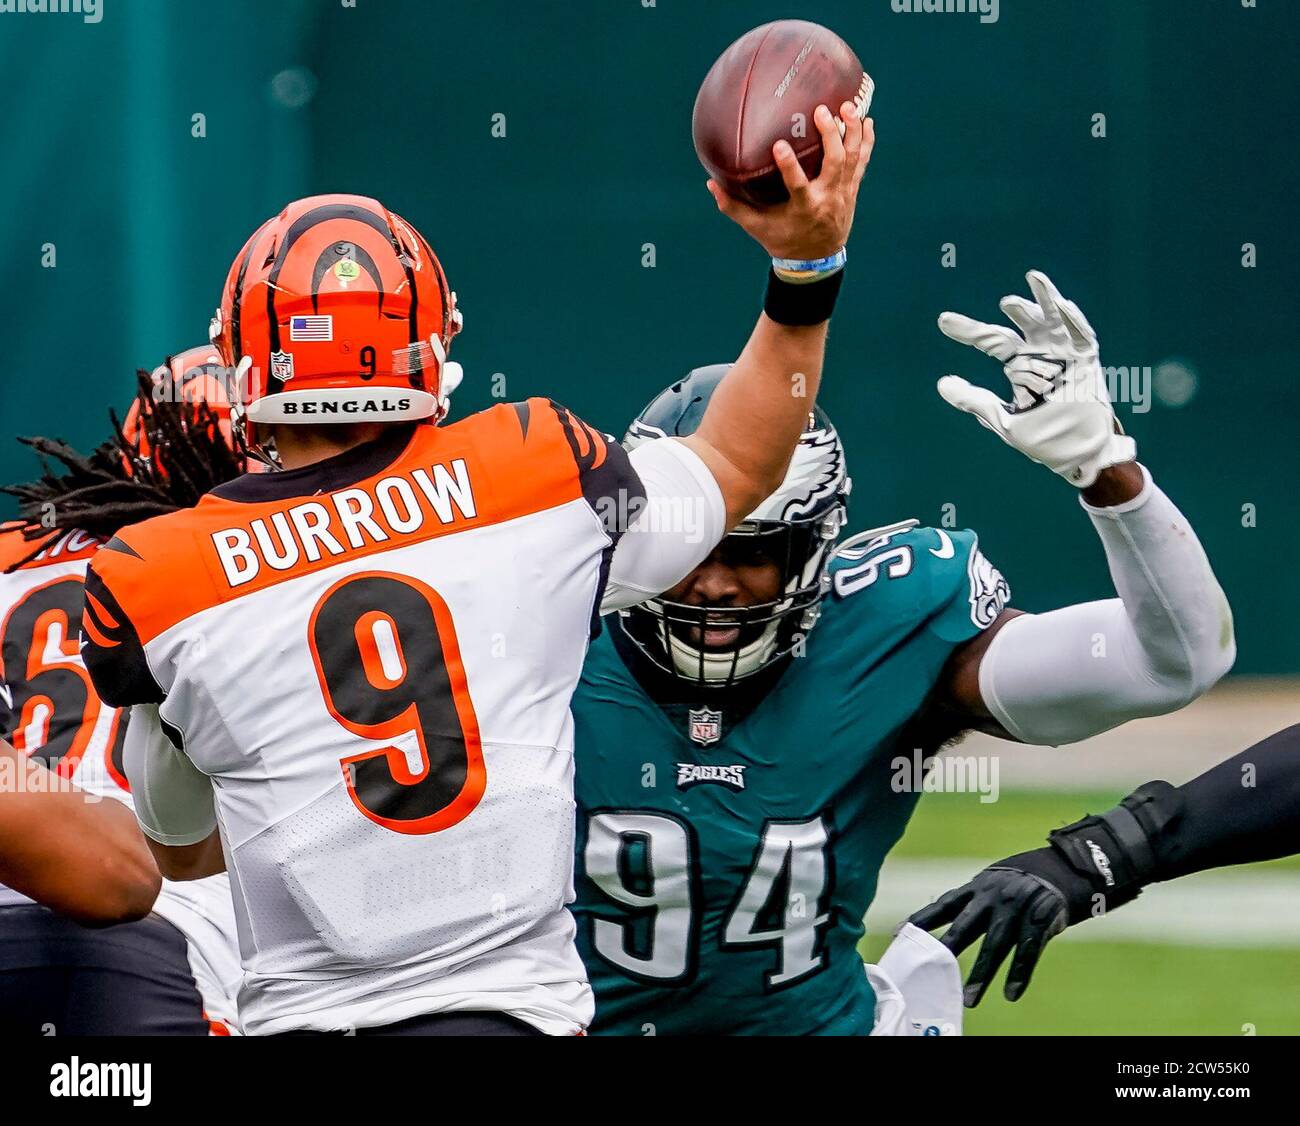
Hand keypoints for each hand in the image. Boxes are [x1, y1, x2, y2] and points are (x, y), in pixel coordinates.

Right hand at [707, 102, 873, 260]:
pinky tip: (867, 121)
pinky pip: (862, 162)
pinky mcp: (851, 189)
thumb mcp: (756, 227)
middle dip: (831, 135)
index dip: (789, 165)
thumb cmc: (782, 241)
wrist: (816, 260)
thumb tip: (710, 184)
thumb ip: (733, 207)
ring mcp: (843, 193)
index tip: (779, 144)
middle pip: (835, 163)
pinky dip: (866, 141)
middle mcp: (827, 199)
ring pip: (853, 158)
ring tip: (848, 106)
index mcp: (803, 208)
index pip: (797, 184)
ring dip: (852, 131)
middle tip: (822, 111)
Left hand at [907, 848, 1079, 1005]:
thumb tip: (932, 925)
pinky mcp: (1039, 922)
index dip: (922, 919)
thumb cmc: (1013, 884)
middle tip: (930, 973)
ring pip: (995, 946)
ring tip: (968, 999)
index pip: (943, 906)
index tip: (898, 934)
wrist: (1058, 869)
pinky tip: (1010, 994)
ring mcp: (1016, 910)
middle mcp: (992, 899)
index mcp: (976, 889)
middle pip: (965, 928)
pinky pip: (1028, 952)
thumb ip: (966, 905)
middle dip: (946, 951)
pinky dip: (1018, 975)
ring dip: (981, 975)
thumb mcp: (987, 885)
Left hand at [936, 271, 1135, 486]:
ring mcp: (1065, 355)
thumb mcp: (1002, 419)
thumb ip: (974, 400)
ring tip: (1030, 284)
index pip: (991, 341)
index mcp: (1019, 365)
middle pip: (1023, 324)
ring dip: (1043, 302)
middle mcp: (1041, 354)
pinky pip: (1082, 336)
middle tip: (1004, 303)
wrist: (1076, 456)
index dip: (968, 330)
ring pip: (1053, 321)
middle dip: (1014, 311)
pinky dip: (1074, 320)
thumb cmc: (1042, 437)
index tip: (943, 320)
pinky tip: (1062, 304)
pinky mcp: (1088, 362)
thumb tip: (941, 383)